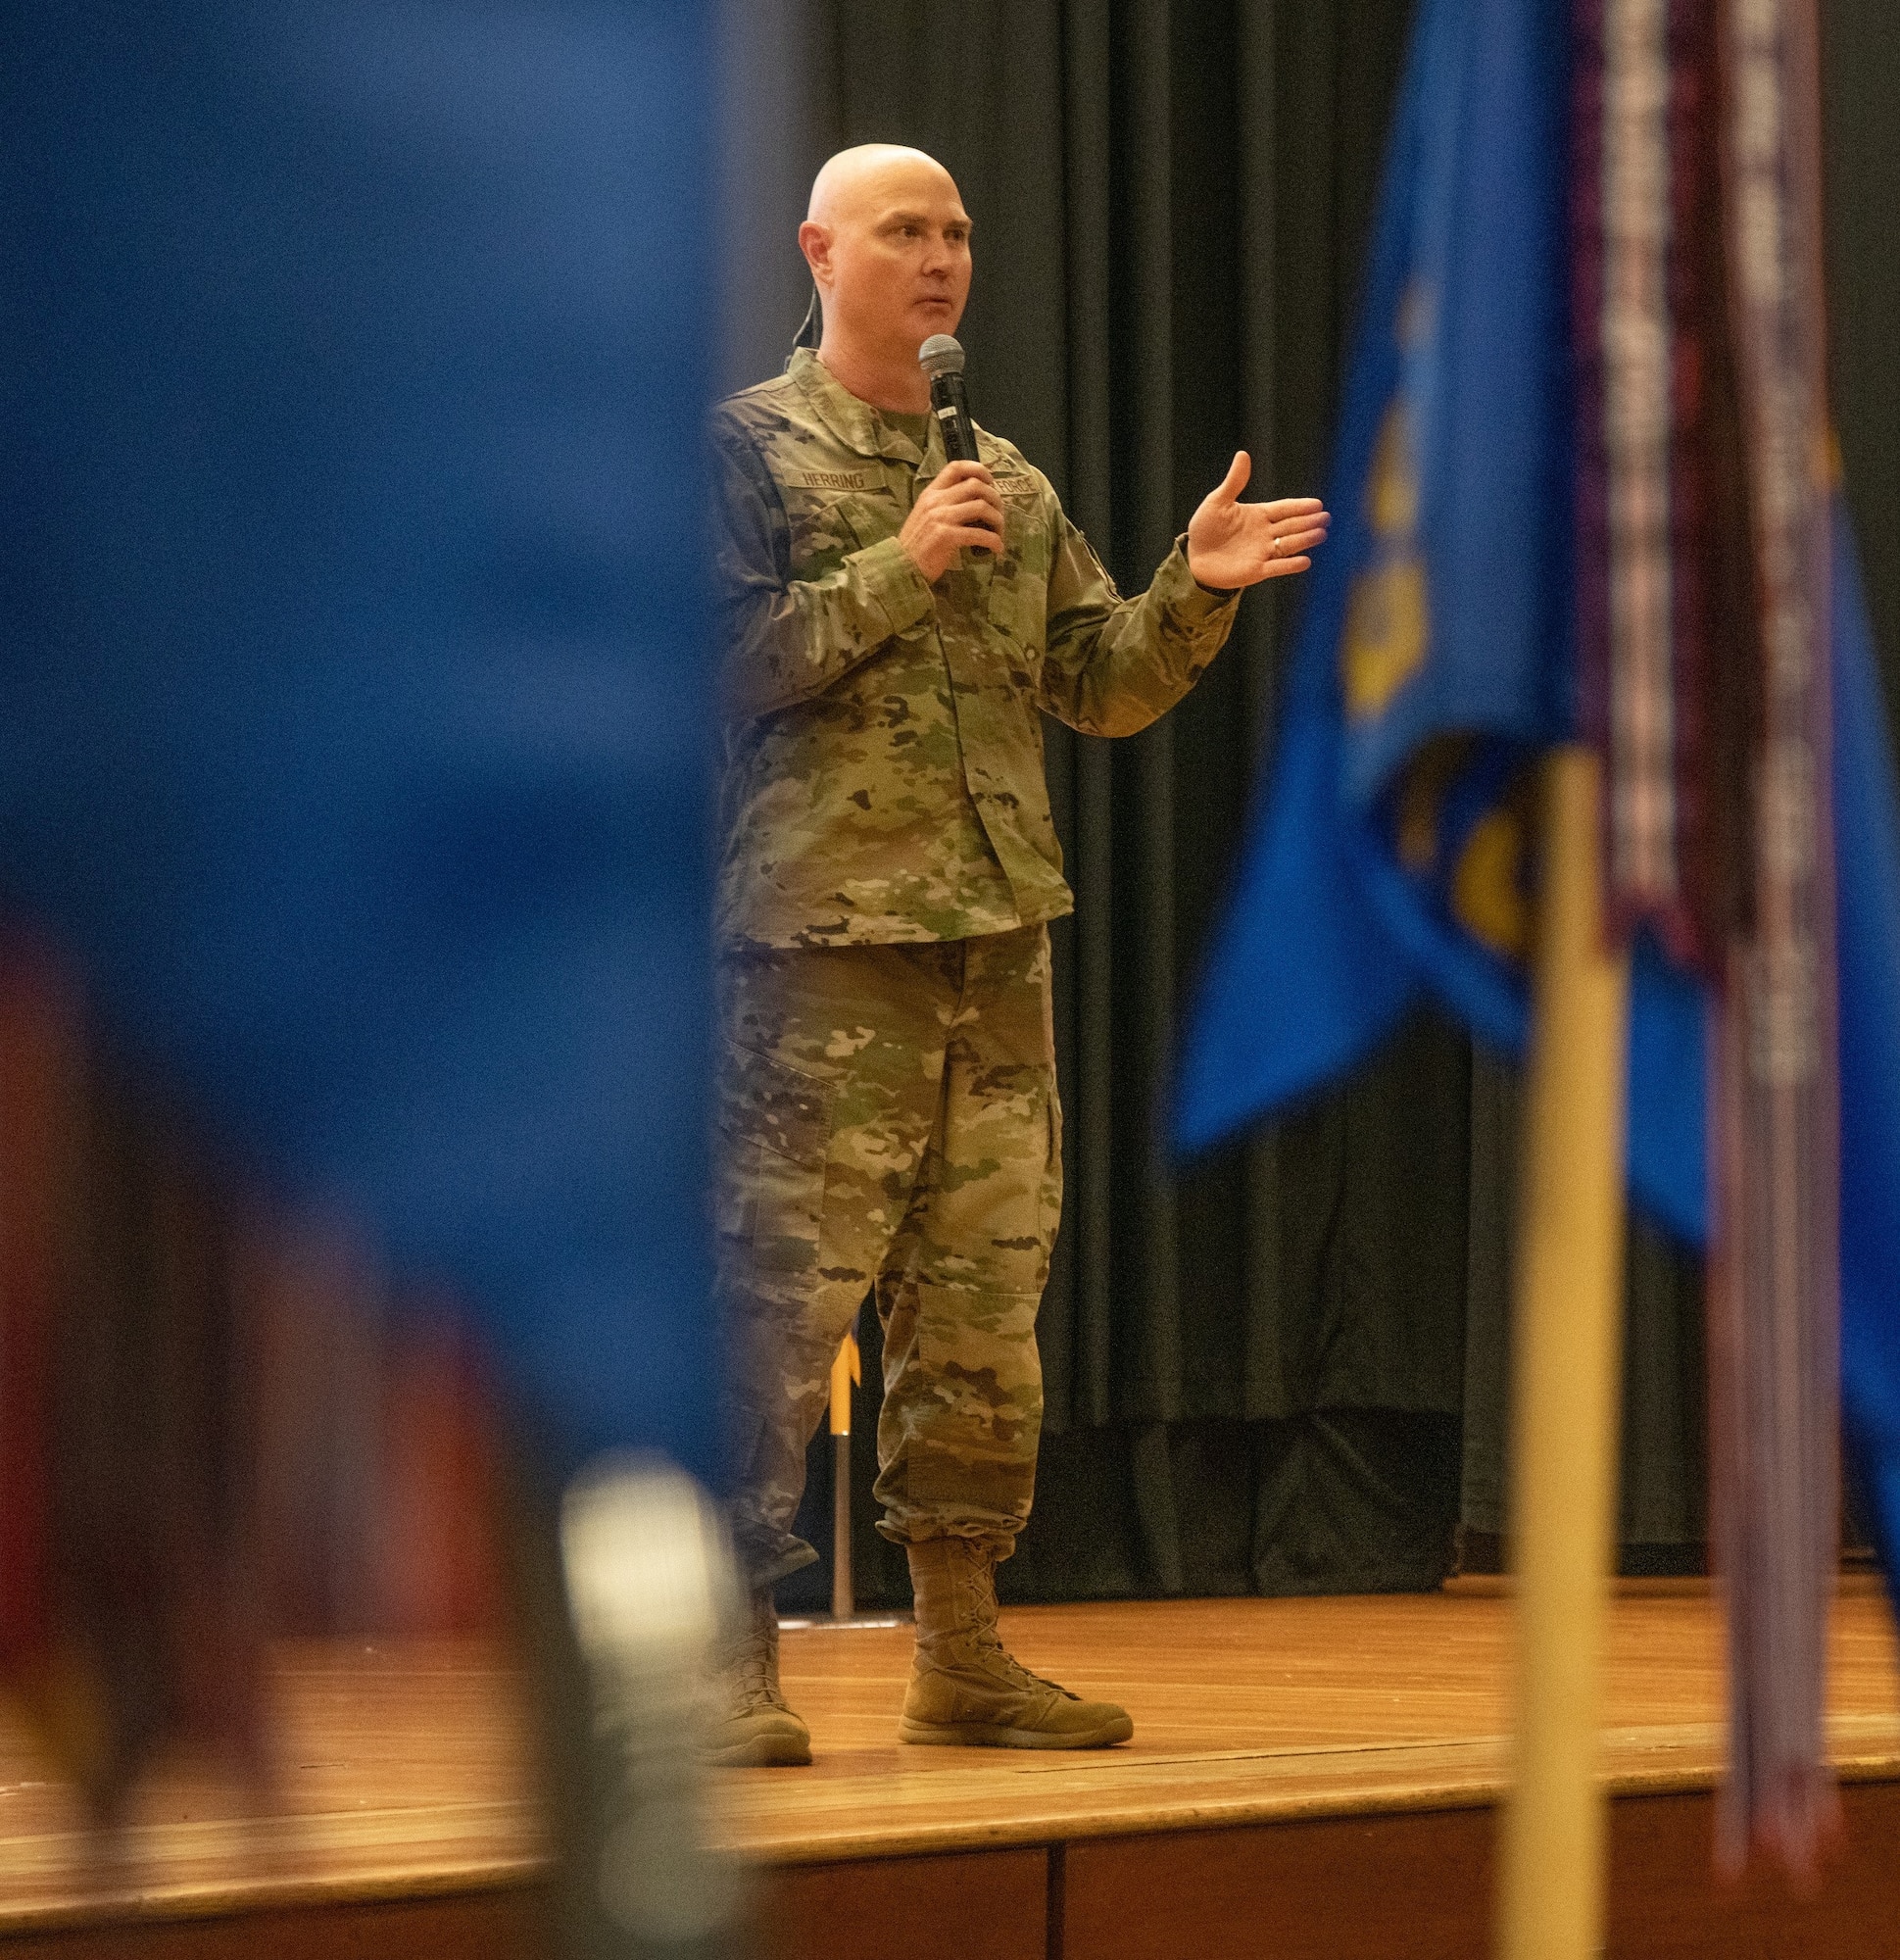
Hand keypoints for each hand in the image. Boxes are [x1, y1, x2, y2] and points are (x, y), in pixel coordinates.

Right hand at [899, 459, 1004, 582]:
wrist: (902, 568)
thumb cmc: (917, 544)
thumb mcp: (925, 515)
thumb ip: (944, 503)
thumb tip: (974, 499)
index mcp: (930, 493)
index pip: (956, 467)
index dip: (978, 469)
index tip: (990, 482)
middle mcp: (936, 501)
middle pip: (975, 485)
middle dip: (995, 498)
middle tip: (999, 514)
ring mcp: (940, 518)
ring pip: (981, 506)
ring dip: (997, 519)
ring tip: (999, 532)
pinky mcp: (946, 537)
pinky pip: (979, 534)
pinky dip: (994, 540)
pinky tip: (997, 548)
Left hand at [1186, 451, 1329, 590]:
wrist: (1194, 559)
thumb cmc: (1205, 529)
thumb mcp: (1217, 502)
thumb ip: (1234, 482)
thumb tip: (1243, 454)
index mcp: (1258, 515)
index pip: (1284, 509)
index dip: (1300, 506)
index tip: (1317, 504)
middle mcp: (1264, 534)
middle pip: (1291, 526)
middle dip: (1308, 522)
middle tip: (1325, 518)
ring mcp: (1262, 552)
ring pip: (1288, 545)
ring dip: (1304, 540)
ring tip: (1321, 534)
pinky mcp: (1256, 571)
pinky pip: (1277, 567)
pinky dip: (1290, 565)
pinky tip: (1305, 561)